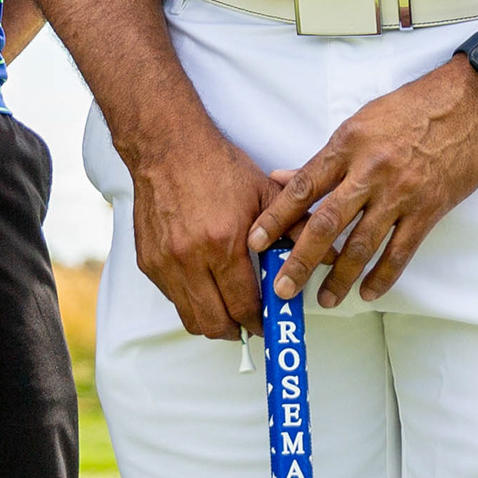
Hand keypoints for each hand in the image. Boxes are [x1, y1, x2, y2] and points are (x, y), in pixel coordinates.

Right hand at [130, 127, 279, 340]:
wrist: (168, 147)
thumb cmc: (217, 166)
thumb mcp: (265, 192)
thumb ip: (297, 227)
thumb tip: (328, 253)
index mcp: (223, 243)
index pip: (244, 304)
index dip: (260, 321)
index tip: (269, 322)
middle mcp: (190, 258)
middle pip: (215, 323)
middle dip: (237, 330)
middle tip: (250, 323)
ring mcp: (165, 263)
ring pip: (190, 317)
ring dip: (213, 321)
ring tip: (229, 310)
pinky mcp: (148, 262)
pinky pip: (173, 298)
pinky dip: (191, 301)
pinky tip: (207, 285)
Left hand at [250, 57, 477, 308]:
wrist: (474, 101)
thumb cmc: (417, 106)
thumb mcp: (363, 120)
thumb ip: (326, 156)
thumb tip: (283, 178)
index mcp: (349, 145)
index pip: (303, 187)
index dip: (276, 217)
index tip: (256, 241)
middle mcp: (370, 171)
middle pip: (326, 224)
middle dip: (300, 260)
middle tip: (282, 287)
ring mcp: (401, 193)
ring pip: (362, 244)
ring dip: (340, 278)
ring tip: (325, 299)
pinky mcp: (429, 208)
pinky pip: (400, 251)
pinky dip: (383, 275)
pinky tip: (368, 291)